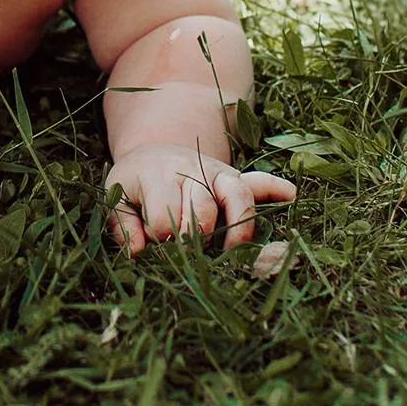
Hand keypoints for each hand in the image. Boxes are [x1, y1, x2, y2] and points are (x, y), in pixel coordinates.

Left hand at [105, 144, 295, 255]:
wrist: (154, 152)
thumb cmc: (135, 183)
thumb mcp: (116, 197)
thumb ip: (122, 225)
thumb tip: (138, 253)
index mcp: (157, 176)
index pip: (163, 214)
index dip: (160, 235)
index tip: (155, 243)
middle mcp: (191, 171)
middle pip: (201, 207)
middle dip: (196, 236)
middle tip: (190, 252)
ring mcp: (216, 174)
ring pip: (236, 194)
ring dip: (238, 225)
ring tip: (235, 251)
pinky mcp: (234, 178)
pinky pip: (259, 181)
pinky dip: (274, 187)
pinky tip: (290, 195)